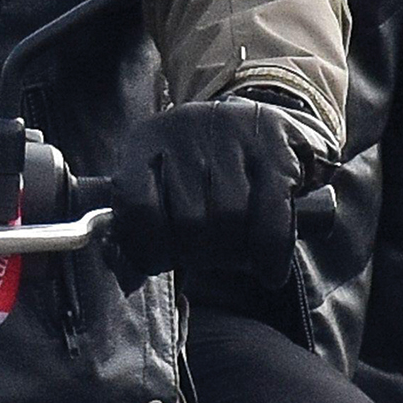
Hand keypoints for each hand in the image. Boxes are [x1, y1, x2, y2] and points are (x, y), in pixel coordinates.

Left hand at [108, 96, 325, 288]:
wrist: (254, 123)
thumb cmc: (198, 169)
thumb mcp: (158, 182)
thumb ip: (140, 226)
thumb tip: (129, 279)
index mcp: (145, 142)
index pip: (138, 208)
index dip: (149, 248)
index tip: (161, 263)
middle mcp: (183, 130)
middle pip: (189, 219)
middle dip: (198, 254)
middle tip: (205, 258)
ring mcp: (229, 132)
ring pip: (231, 217)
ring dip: (236, 253)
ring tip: (236, 255)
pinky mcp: (273, 143)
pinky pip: (272, 215)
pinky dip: (271, 253)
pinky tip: (270, 271)